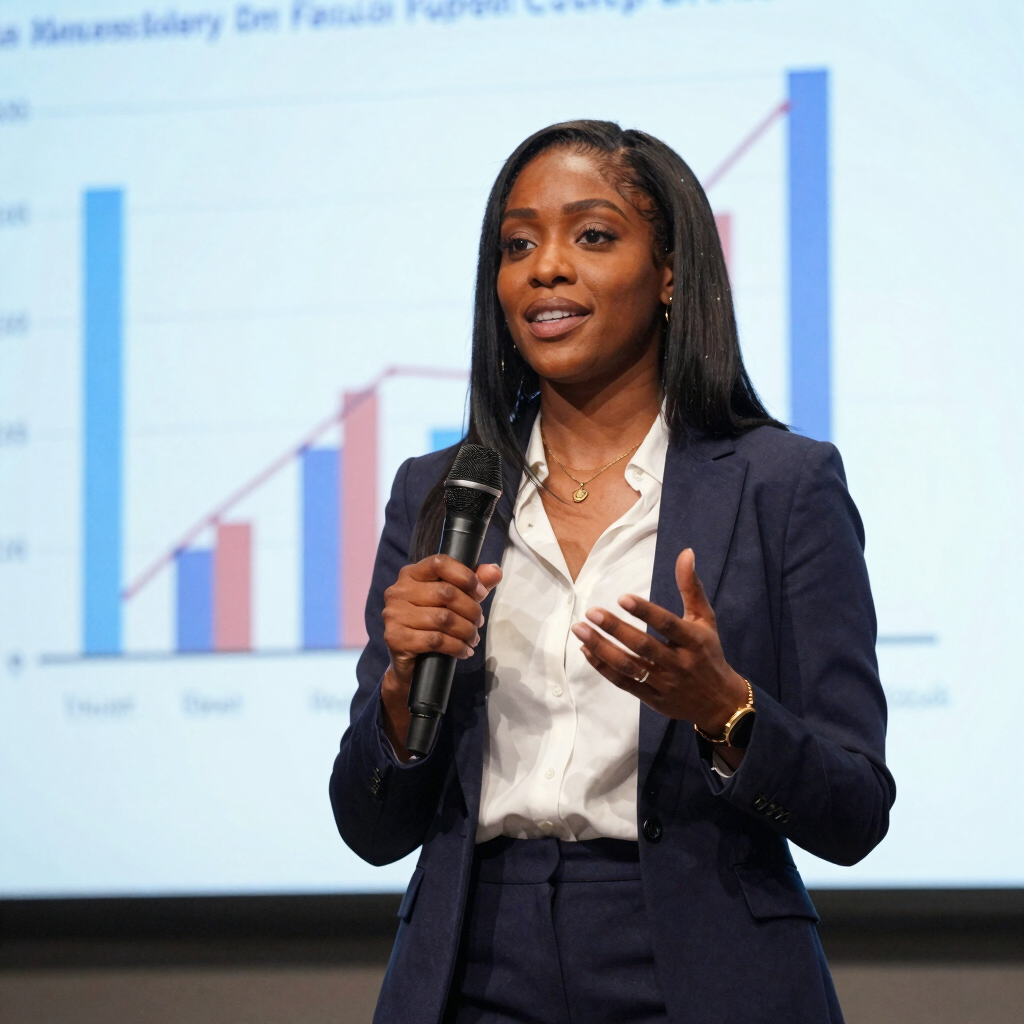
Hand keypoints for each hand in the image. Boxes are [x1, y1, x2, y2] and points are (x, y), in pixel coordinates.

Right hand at [380, 554, 501, 760]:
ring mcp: (392, 617)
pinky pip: (433, 639)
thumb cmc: (436, 632)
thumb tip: (495, 570)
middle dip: (471, 610)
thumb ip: (475, 586)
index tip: (480, 590)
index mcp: (411, 575)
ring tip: (471, 640)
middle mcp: (397, 592)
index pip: (440, 561)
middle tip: (479, 625)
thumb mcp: (458, 606)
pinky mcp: (395, 641)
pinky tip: (462, 651)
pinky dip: (454, 645)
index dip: (465, 574)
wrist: (412, 674)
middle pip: (445, 592)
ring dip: (465, 630)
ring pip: (441, 616)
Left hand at [570, 548, 748, 767]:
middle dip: (615, 629)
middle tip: (591, 612)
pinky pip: (623, 683)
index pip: (667, 625)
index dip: (645, 612)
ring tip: (580, 630)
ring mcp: (664, 683)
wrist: (720, 703)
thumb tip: (686, 553)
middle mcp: (679, 663)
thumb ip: (691, 587)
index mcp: (693, 641)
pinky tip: (586, 651)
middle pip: (643, 646)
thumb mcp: (705, 620)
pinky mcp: (651, 699)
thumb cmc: (709, 654)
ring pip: (629, 666)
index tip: (622, 598)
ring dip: (601, 648)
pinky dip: (603, 667)